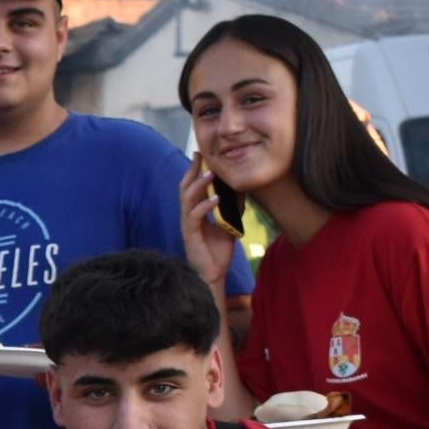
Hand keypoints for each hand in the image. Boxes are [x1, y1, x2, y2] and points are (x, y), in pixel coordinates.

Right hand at [178, 157, 238, 292]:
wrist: (213, 275)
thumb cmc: (217, 252)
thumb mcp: (229, 225)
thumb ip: (233, 209)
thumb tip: (243, 191)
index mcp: (194, 212)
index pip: (191, 187)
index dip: (194, 170)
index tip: (201, 154)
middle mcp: (188, 216)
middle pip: (184, 188)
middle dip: (192, 171)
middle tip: (201, 155)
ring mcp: (188, 225)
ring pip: (187, 200)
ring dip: (199, 185)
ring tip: (211, 173)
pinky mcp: (191, 236)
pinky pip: (195, 217)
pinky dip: (205, 206)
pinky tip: (216, 198)